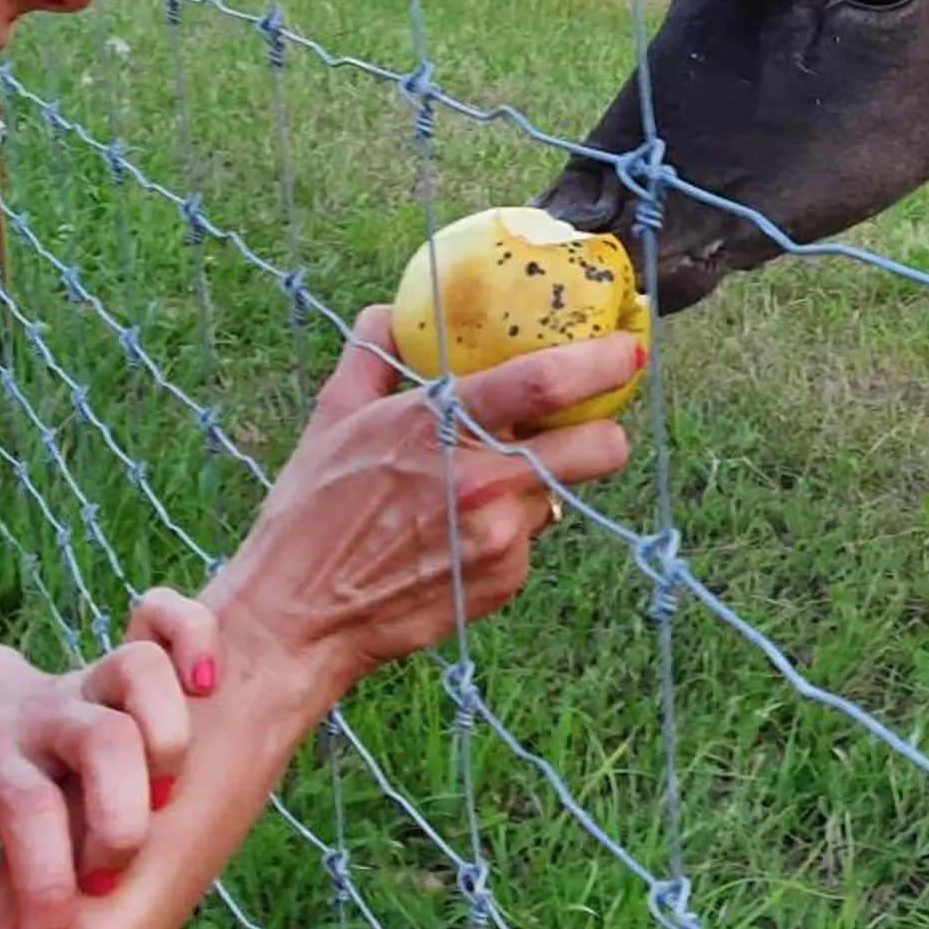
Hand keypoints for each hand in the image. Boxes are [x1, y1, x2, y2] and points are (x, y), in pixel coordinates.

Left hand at [0, 588, 220, 928]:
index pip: (23, 809)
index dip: (47, 884)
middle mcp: (38, 716)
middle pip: (100, 738)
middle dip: (123, 815)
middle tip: (111, 873)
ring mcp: (83, 683)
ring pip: (138, 673)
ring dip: (170, 732)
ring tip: (170, 795)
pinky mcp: (118, 663)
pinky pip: (168, 618)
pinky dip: (195, 636)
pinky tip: (209, 686)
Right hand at [205, 304, 640, 700]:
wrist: (301, 617)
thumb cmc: (310, 513)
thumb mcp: (332, 419)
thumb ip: (373, 356)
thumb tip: (391, 311)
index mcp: (440, 425)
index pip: (545, 382)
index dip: (601, 363)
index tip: (628, 351)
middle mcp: (481, 481)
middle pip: (597, 449)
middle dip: (607, 435)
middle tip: (590, 429)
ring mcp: (499, 537)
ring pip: (559, 496)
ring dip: (536, 488)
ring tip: (479, 495)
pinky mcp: (504, 581)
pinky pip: (529, 542)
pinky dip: (507, 535)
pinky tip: (456, 541)